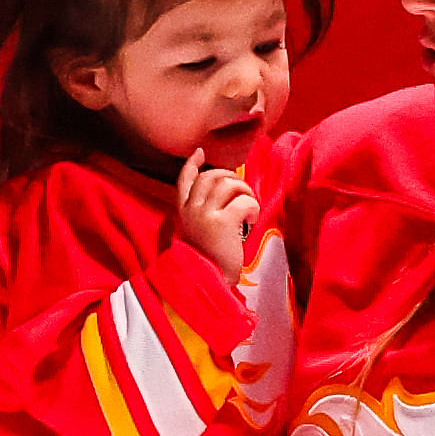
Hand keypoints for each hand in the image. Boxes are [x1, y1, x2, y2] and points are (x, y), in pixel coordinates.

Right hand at [173, 145, 259, 282]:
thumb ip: (202, 214)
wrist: (208, 282)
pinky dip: (252, 206)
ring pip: (227, 183)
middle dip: (229, 176)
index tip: (200, 152)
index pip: (184, 180)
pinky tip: (252, 218)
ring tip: (248, 204)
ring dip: (244, 189)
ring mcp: (205, 215)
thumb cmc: (207, 261)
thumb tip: (223, 192)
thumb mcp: (196, 233)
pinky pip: (242, 201)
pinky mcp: (222, 223)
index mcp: (182, 213)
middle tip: (241, 188)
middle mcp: (191, 210)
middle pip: (210, 177)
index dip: (192, 164)